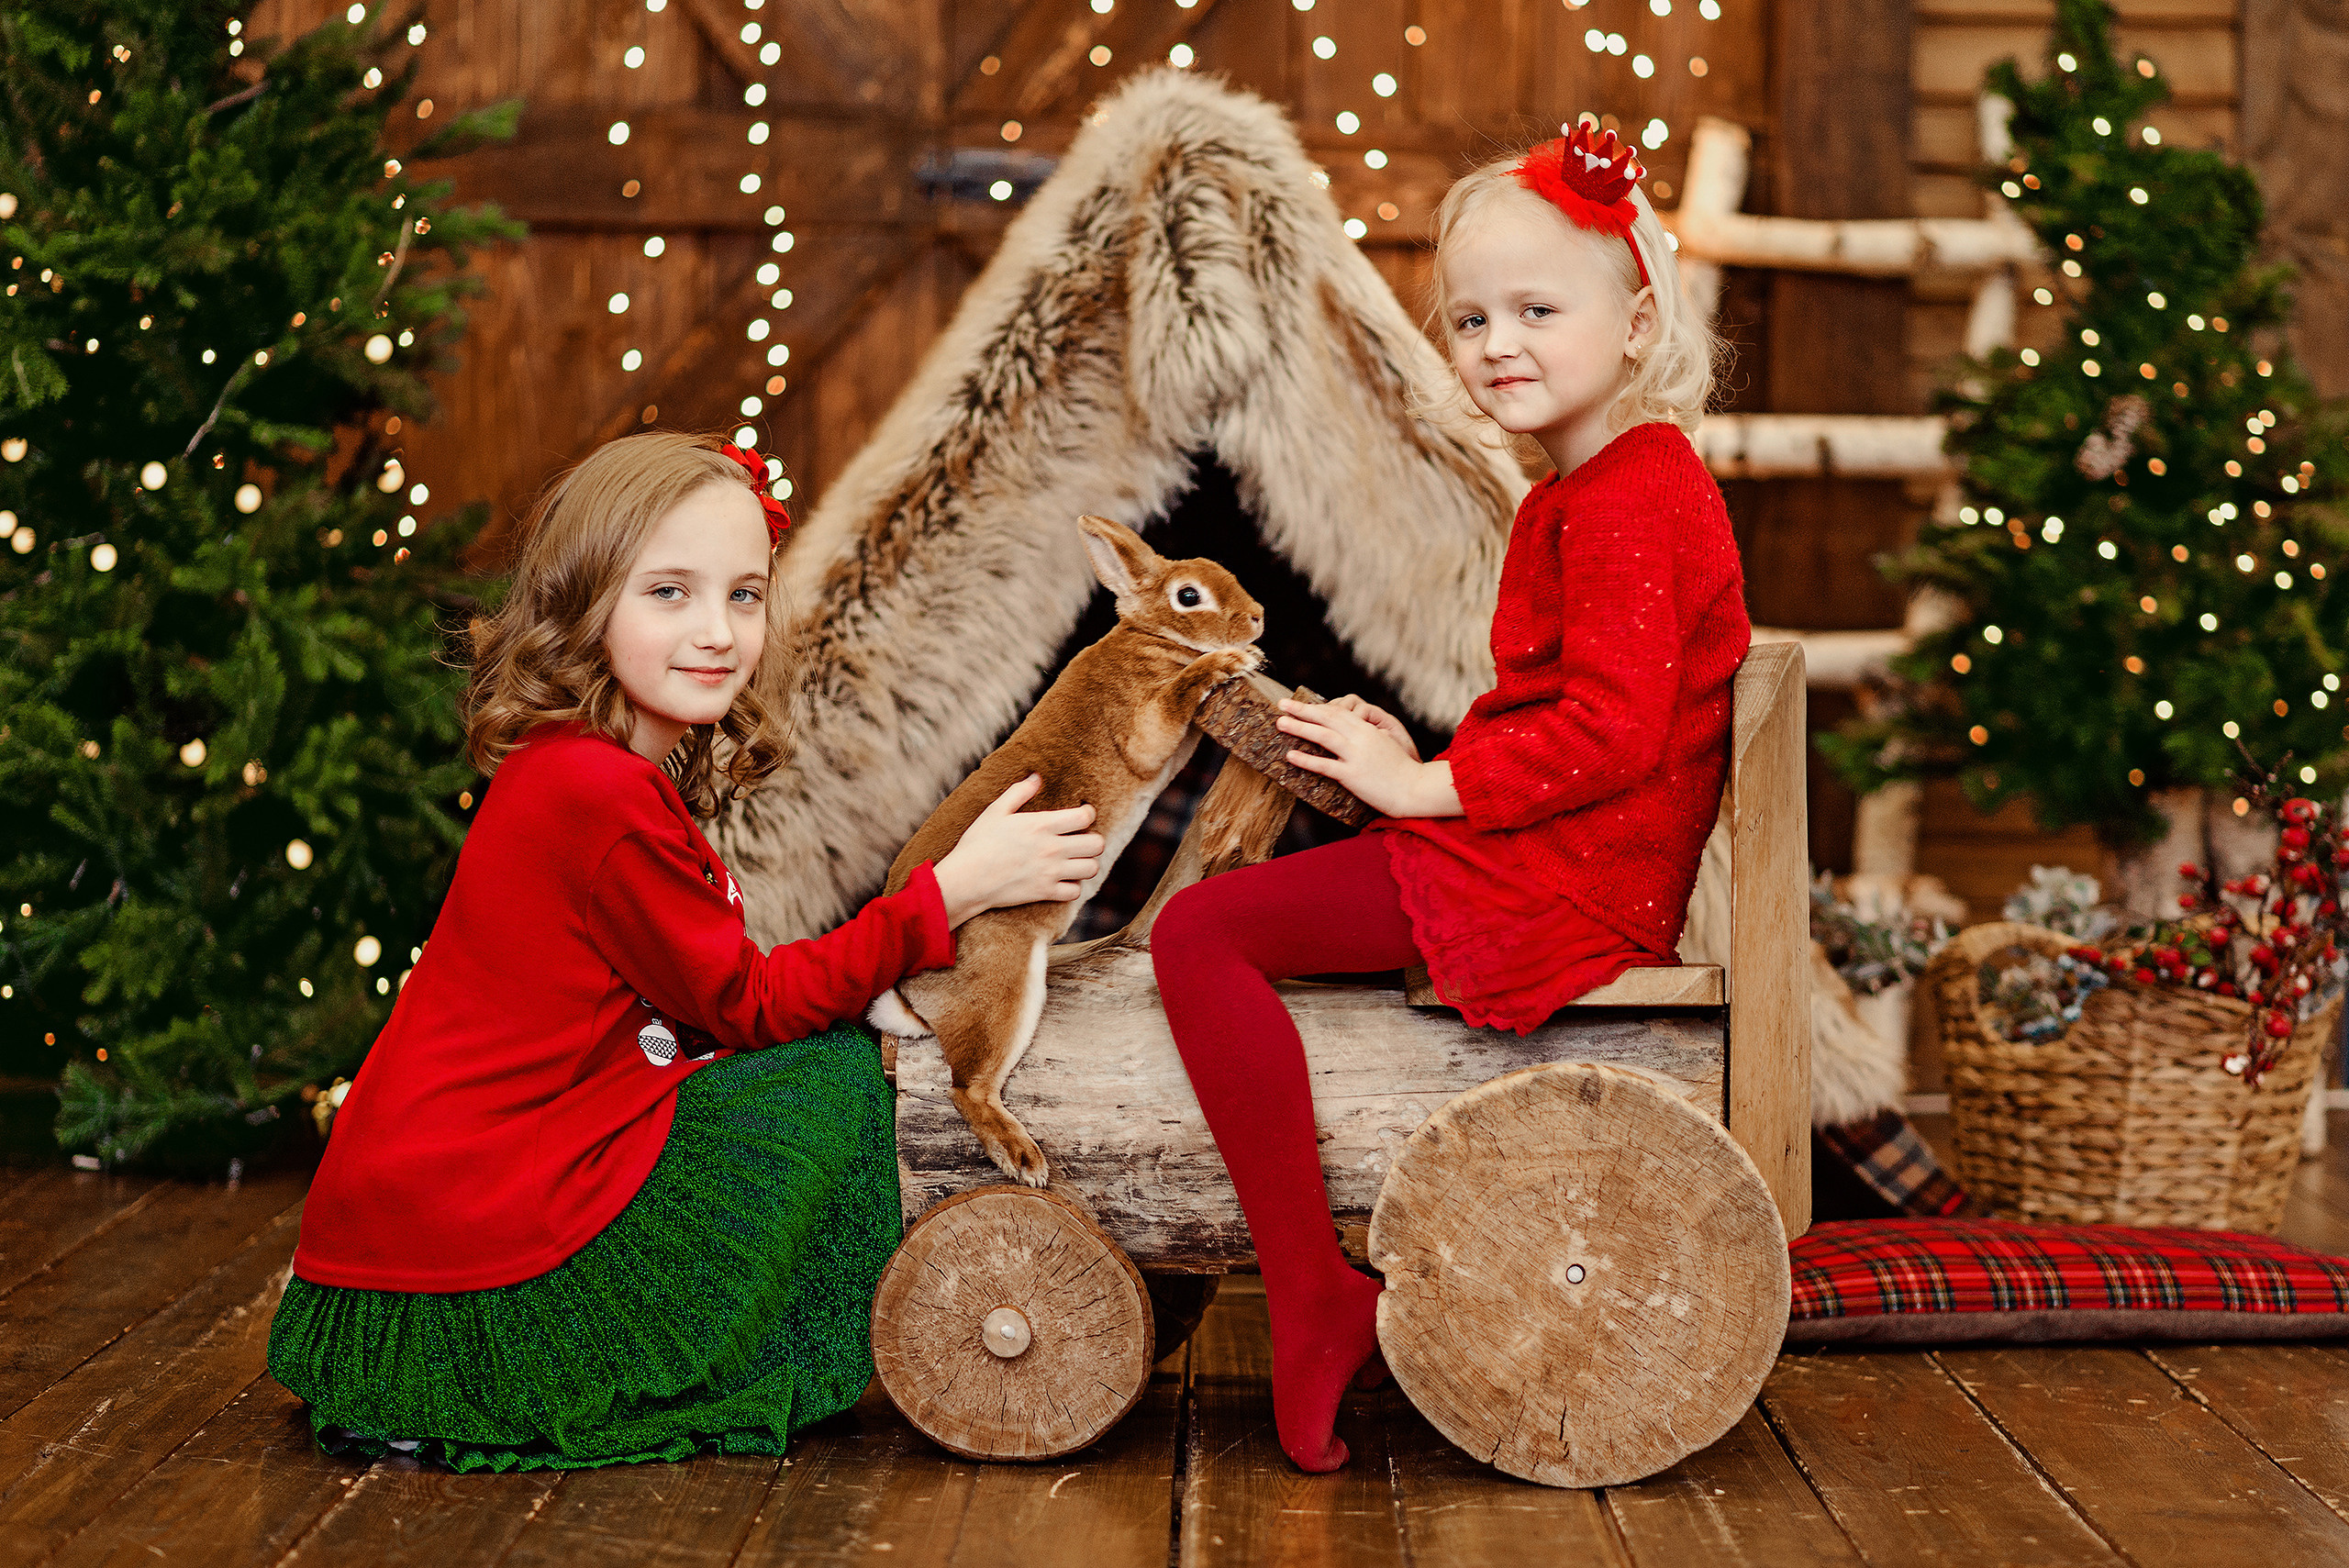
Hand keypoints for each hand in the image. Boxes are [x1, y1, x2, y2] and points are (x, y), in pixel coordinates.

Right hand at [931, 774, 1106, 926]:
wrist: (966, 880)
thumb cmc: (977, 843)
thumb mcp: (995, 811)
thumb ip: (1019, 792)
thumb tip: (1036, 777)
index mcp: (1042, 825)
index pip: (1085, 817)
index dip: (1088, 814)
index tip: (1082, 816)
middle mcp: (1052, 848)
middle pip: (1097, 844)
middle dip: (1093, 841)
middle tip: (1081, 841)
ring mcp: (1050, 872)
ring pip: (1092, 868)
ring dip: (1086, 864)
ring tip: (1074, 861)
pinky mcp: (1045, 892)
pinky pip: (1075, 892)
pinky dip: (1072, 887)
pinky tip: (1062, 880)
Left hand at [1278, 699, 1460, 818]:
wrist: (1415, 788)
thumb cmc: (1400, 769)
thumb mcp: (1383, 744)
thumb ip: (1365, 735)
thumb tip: (1346, 731)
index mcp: (1367, 729)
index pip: (1337, 711)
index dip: (1316, 706)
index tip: (1299, 703)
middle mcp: (1361, 738)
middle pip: (1327, 718)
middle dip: (1302, 710)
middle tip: (1281, 704)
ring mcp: (1356, 756)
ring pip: (1323, 736)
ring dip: (1300, 727)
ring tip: (1280, 723)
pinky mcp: (1353, 775)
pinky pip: (1325, 766)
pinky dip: (1306, 759)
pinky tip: (1290, 755)